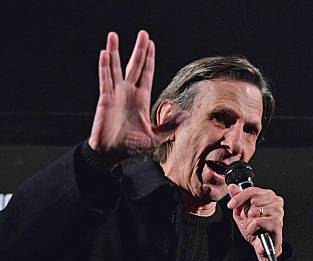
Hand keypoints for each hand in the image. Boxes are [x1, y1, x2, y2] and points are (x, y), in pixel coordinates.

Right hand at [88, 31, 186, 166]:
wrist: (112, 153)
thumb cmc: (131, 147)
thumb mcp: (155, 138)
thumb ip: (169, 126)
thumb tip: (185, 115)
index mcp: (141, 100)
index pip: (146, 74)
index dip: (149, 60)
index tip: (151, 45)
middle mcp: (129, 94)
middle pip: (135, 66)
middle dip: (139, 50)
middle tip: (143, 34)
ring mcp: (116, 95)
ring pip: (116, 68)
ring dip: (115, 52)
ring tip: (114, 36)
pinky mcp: (105, 99)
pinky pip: (105, 80)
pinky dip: (105, 67)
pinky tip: (105, 54)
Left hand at [227, 183, 283, 260]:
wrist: (263, 247)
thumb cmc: (256, 230)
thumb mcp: (242, 213)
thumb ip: (238, 199)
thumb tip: (232, 187)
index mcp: (268, 196)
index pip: (252, 190)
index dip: (239, 197)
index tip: (230, 205)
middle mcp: (276, 201)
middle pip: (253, 200)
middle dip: (246, 213)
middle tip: (250, 221)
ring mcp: (278, 211)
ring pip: (255, 211)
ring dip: (249, 222)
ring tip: (254, 227)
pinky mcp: (277, 222)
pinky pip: (257, 221)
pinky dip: (252, 228)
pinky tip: (256, 231)